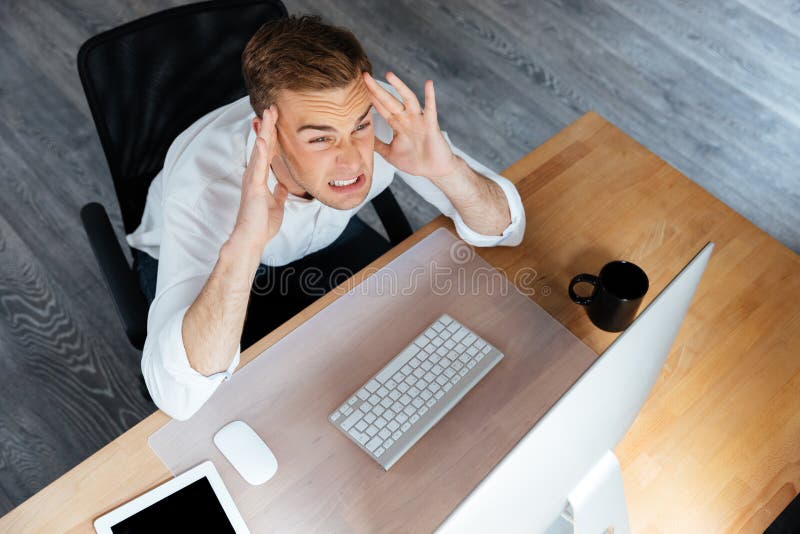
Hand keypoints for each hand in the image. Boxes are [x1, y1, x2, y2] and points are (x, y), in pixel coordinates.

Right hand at [230, 105, 287, 254]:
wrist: (252, 239)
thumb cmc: (261, 224)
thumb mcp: (276, 205)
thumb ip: (279, 193)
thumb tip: (283, 186)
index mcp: (260, 178)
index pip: (267, 152)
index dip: (271, 135)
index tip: (274, 119)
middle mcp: (254, 175)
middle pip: (262, 145)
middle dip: (267, 126)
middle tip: (271, 108)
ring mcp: (253, 180)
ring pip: (259, 151)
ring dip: (264, 132)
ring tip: (267, 114)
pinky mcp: (254, 187)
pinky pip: (257, 166)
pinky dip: (259, 152)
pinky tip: (262, 139)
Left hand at [363, 71, 458, 179]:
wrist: (434, 170)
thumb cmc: (415, 162)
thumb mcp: (390, 153)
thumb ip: (378, 144)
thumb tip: (363, 139)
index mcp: (397, 124)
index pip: (381, 107)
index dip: (370, 98)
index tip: (358, 87)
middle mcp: (407, 119)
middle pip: (389, 100)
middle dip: (377, 89)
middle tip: (365, 76)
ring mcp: (418, 120)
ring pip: (408, 99)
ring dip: (399, 86)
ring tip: (389, 75)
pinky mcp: (430, 125)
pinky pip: (430, 109)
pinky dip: (430, 96)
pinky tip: (428, 84)